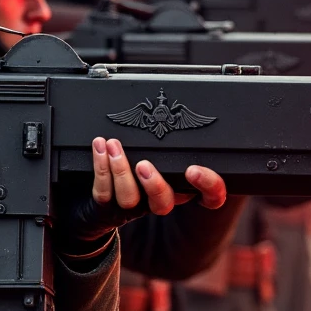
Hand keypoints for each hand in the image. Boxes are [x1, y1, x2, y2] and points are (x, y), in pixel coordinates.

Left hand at [55, 138, 226, 250]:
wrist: (100, 205)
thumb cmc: (141, 166)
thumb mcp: (164, 152)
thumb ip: (173, 139)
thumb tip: (176, 104)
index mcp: (182, 187)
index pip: (210, 196)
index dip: (208, 186)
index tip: (194, 170)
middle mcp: (160, 200)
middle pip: (165, 203)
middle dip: (155, 185)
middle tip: (144, 165)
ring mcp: (133, 207)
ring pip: (130, 198)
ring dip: (120, 170)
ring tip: (113, 146)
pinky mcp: (108, 206)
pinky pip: (104, 191)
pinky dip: (101, 167)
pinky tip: (100, 148)